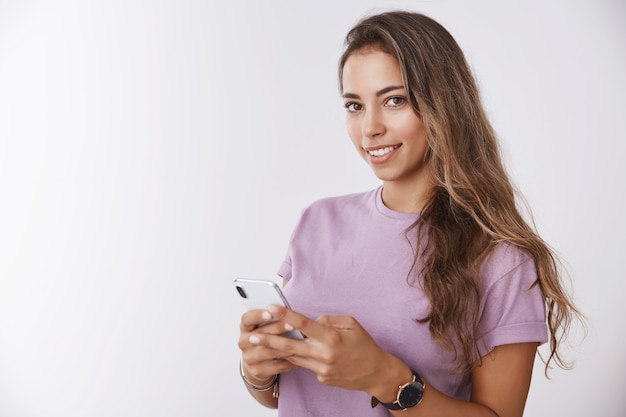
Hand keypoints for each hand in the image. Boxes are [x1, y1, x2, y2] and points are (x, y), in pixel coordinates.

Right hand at [238, 309, 298, 384]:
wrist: (258, 361)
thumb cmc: (266, 335)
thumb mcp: (264, 325)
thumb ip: (272, 317)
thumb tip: (288, 310)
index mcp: (245, 327)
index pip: (247, 319)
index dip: (258, 315)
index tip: (270, 312)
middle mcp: (243, 342)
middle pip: (261, 334)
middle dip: (278, 328)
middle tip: (293, 325)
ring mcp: (249, 358)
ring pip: (270, 351)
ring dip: (288, 346)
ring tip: (303, 342)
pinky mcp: (257, 371)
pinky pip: (276, 366)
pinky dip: (290, 361)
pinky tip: (302, 357)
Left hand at [248, 304, 409, 398]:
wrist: (375, 373)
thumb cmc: (364, 345)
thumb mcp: (351, 323)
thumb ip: (328, 320)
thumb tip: (310, 321)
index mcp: (331, 338)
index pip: (304, 324)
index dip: (286, 315)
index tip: (272, 307)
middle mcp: (324, 354)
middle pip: (291, 346)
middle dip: (270, 341)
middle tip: (253, 337)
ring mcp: (322, 369)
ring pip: (294, 358)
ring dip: (277, 351)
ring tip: (261, 344)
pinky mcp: (321, 378)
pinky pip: (306, 364)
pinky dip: (299, 357)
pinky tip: (290, 353)